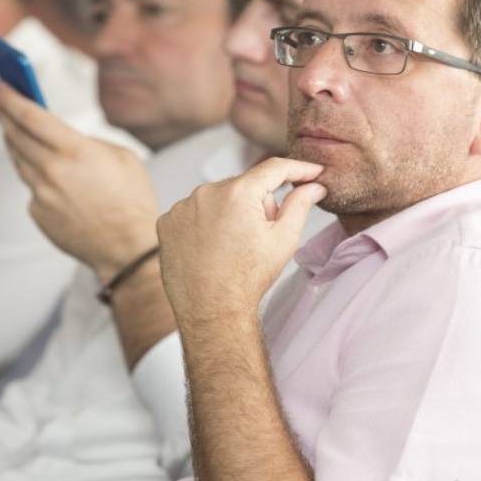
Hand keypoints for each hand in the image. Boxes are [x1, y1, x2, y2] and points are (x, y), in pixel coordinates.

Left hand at [0, 82, 158, 279]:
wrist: (129, 249)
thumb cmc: (133, 198)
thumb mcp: (121, 156)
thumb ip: (88, 143)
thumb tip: (64, 140)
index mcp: (75, 150)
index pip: (30, 116)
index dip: (10, 98)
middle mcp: (52, 171)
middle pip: (16, 135)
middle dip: (3, 113)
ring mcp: (42, 195)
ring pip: (19, 160)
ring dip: (14, 140)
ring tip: (11, 128)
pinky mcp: (38, 214)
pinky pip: (32, 187)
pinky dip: (36, 175)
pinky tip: (45, 171)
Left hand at [156, 157, 325, 324]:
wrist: (211, 311)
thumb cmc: (247, 279)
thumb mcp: (284, 240)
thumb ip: (300, 205)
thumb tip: (313, 186)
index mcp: (239, 193)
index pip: (274, 168)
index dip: (297, 169)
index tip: (312, 171)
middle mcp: (206, 192)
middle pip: (244, 186)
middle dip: (257, 204)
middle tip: (258, 238)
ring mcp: (182, 206)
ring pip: (218, 198)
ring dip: (229, 213)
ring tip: (231, 248)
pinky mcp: (166, 222)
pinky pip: (194, 212)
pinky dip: (204, 224)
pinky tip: (210, 249)